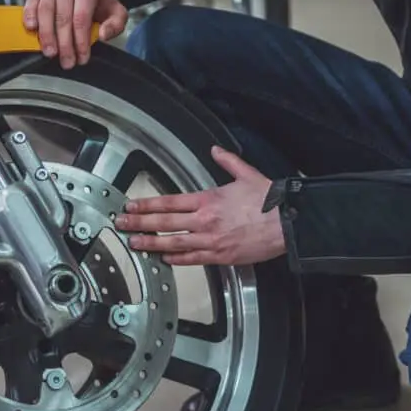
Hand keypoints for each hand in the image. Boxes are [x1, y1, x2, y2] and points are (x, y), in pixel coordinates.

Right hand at [23, 0, 127, 68]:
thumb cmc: (99, 4)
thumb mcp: (116, 13)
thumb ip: (115, 24)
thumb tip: (103, 34)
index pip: (82, 17)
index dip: (81, 41)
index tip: (82, 57)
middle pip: (63, 18)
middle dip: (64, 44)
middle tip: (67, 61)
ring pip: (45, 12)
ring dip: (46, 36)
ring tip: (50, 52)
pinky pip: (30, 4)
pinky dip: (29, 17)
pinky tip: (32, 30)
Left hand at [115, 146, 287, 265]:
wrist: (287, 223)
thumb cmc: (270, 201)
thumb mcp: (247, 174)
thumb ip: (228, 161)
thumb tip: (216, 151)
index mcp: (208, 199)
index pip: (169, 202)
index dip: (146, 205)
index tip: (131, 206)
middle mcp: (205, 220)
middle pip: (165, 222)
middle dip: (140, 224)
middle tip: (122, 225)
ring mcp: (211, 240)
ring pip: (174, 242)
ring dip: (152, 243)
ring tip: (135, 244)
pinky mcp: (221, 256)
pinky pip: (193, 258)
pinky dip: (177, 259)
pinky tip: (165, 258)